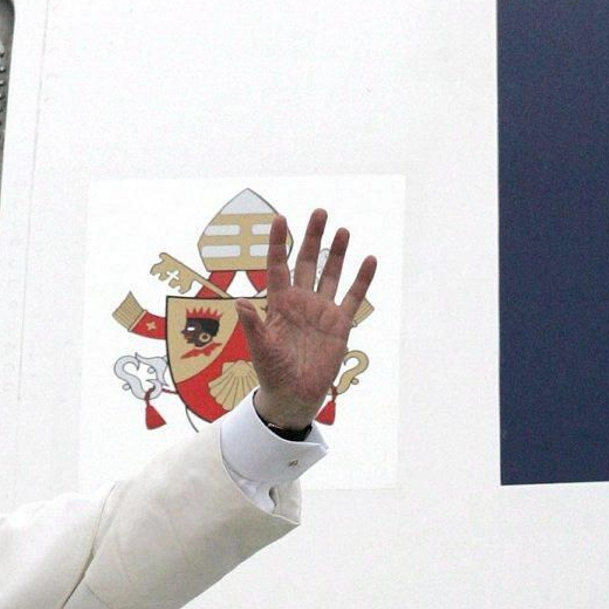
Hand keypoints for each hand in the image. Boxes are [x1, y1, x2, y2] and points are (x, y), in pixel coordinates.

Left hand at [236, 210, 376, 431]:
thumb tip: (239, 303)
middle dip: (312, 238)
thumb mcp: (261, 350)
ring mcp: (321, 311)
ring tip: (342, 230)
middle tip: (319, 212)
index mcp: (279, 305)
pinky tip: (369, 259)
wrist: (293, 396)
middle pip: (307, 262)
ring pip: (330, 274)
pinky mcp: (340, 324)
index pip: (278, 267)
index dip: (278, 244)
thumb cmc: (272, 374)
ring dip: (336, 253)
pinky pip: (353, 297)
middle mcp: (301, 302)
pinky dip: (362, 279)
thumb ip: (253, 326)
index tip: (279, 219)